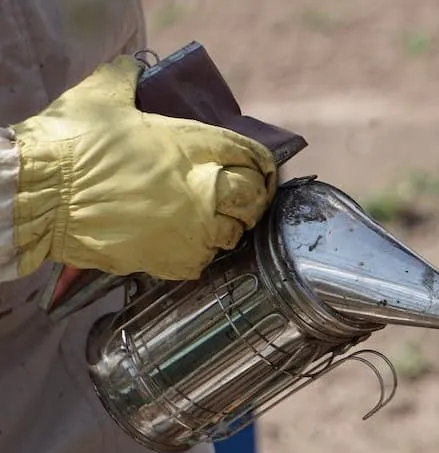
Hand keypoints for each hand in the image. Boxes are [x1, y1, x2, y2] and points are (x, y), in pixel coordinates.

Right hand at [10, 55, 276, 279]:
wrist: (41, 195)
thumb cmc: (72, 144)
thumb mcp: (103, 96)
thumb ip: (127, 79)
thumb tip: (134, 68)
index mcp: (192, 144)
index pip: (250, 154)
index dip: (261, 162)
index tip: (261, 169)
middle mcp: (201, 187)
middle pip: (251, 197)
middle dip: (252, 198)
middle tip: (243, 199)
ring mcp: (190, 228)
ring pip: (232, 234)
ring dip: (227, 228)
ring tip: (213, 223)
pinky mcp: (170, 258)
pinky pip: (202, 262)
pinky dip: (199, 255)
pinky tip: (186, 245)